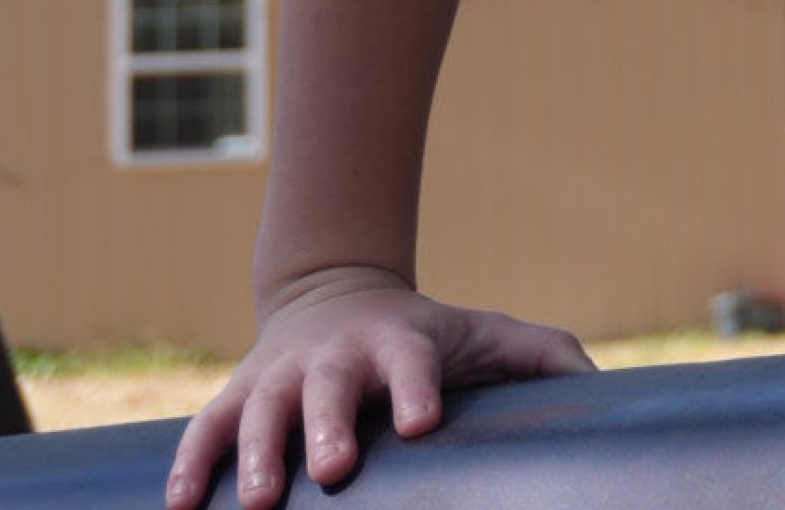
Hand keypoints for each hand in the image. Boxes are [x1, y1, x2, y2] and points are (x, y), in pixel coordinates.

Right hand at [164, 267, 594, 506]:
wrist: (335, 296)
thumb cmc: (422, 336)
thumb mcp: (481, 334)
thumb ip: (541, 358)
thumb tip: (605, 394)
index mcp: (398, 343)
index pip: (412, 362)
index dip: (417, 388)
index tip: (423, 421)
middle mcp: (335, 356)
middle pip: (328, 387)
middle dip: (327, 425)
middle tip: (333, 467)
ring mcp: (279, 375)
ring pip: (257, 411)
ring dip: (253, 453)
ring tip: (255, 502)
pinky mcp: (236, 395)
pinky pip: (203, 431)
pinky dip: (189, 467)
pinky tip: (179, 509)